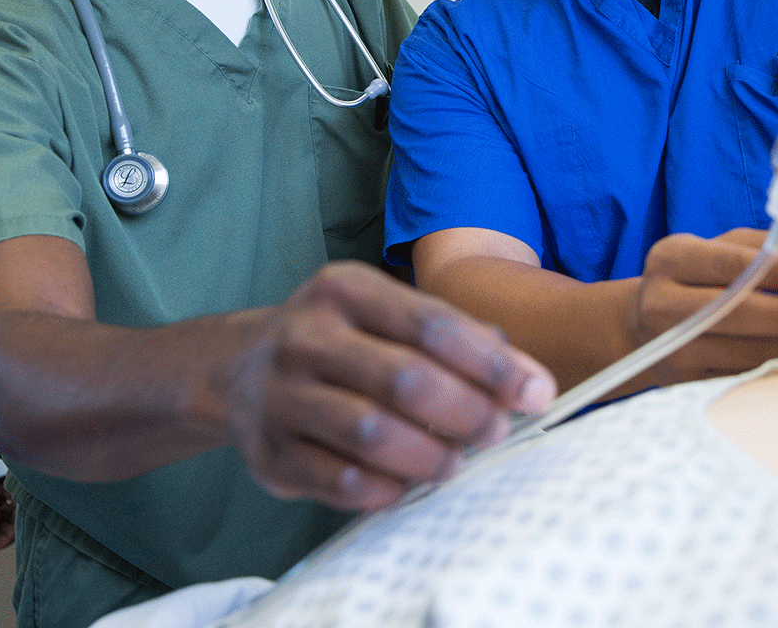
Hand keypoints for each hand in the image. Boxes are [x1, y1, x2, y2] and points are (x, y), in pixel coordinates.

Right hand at [227, 261, 555, 509]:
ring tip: (456, 463)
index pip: (432, 324)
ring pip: (371, 433)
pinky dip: (386, 489)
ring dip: (430, 456)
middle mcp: (307, 335)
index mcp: (345, 289)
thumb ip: (453, 334)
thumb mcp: (385, 311)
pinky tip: (408, 486)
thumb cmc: (341, 338)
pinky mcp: (269, 453)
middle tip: (496, 431)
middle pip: (405, 380)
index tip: (536, 391)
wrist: (240, 368)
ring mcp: (281, 395)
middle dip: (466, 412)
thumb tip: (525, 375)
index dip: (491, 362)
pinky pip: (338, 482)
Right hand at [634, 228, 777, 382]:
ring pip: (748, 349)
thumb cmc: (689, 280)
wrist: (640, 329)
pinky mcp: (686, 380)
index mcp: (671, 258)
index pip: (736, 263)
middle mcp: (664, 301)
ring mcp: (673, 345)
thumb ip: (760, 245)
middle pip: (743, 310)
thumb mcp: (712, 249)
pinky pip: (744, 374)